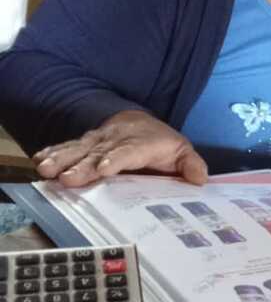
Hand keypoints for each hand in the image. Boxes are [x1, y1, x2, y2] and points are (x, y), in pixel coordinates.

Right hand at [33, 111, 207, 188]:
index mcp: (141, 144)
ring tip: (47, 170)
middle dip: (82, 166)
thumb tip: (199, 178)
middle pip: (97, 153)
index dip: (114, 160)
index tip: (103, 169)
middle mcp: (116, 140)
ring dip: (62, 160)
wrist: (139, 123)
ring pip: (78, 149)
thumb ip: (191, 165)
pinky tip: (39, 160)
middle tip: (67, 178)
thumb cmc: (160, 144)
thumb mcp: (181, 152)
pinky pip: (67, 147)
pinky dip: (53, 153)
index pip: (127, 152)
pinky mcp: (84, 143)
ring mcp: (97, 141)